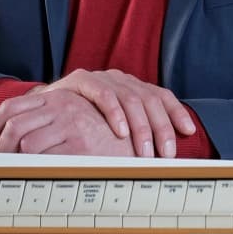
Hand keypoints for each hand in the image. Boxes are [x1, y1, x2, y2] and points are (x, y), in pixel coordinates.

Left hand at [0, 89, 134, 156]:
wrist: (139, 136)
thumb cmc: (105, 130)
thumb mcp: (76, 114)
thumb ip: (51, 117)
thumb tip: (16, 137)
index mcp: (58, 96)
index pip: (12, 107)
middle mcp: (62, 106)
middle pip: (13, 126)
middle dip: (1, 146)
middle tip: (0, 159)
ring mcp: (71, 125)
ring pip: (25, 144)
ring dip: (15, 159)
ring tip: (17, 168)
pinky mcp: (80, 145)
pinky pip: (44, 159)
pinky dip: (33, 168)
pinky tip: (34, 173)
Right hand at [38, 69, 196, 157]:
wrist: (43, 107)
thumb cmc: (81, 120)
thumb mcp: (111, 126)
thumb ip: (133, 133)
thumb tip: (163, 156)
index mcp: (131, 87)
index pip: (161, 95)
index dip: (176, 112)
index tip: (189, 132)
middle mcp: (120, 79)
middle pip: (150, 99)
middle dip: (161, 127)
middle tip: (166, 154)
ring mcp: (101, 78)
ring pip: (131, 98)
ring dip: (141, 127)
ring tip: (145, 151)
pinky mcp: (81, 80)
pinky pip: (103, 93)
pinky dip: (114, 113)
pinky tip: (120, 132)